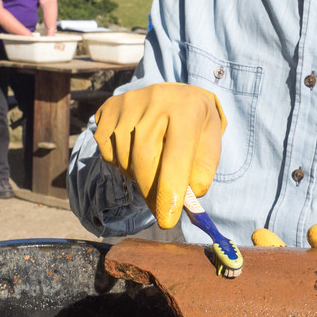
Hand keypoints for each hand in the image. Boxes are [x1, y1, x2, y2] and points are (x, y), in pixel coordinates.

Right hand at [93, 83, 225, 228]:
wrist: (178, 95)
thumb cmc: (196, 127)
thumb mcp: (211, 145)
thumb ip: (202, 172)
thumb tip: (186, 198)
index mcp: (187, 109)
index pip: (176, 156)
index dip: (170, 191)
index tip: (167, 220)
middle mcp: (155, 100)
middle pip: (143, 159)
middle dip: (150, 191)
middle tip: (159, 208)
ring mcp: (128, 102)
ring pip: (123, 157)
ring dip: (136, 176)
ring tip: (151, 168)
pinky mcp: (109, 107)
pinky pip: (105, 149)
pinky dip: (118, 162)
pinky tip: (134, 153)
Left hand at [255, 204, 316, 316]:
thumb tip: (314, 237)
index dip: (292, 271)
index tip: (266, 242)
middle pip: (312, 298)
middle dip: (279, 272)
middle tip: (255, 239)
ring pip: (314, 302)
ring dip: (286, 276)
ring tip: (261, 243)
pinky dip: (300, 282)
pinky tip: (281, 259)